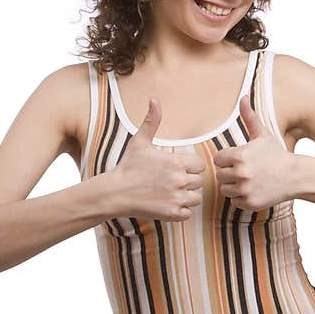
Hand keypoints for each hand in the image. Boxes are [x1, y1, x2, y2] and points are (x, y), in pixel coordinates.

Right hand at [111, 97, 205, 221]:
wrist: (115, 193)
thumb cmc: (127, 166)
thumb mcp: (139, 142)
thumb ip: (151, 121)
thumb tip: (154, 99)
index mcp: (177, 162)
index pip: (200, 165)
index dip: (190, 167)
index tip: (177, 169)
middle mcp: (180, 179)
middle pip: (198, 182)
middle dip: (188, 182)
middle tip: (170, 182)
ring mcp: (177, 198)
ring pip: (195, 198)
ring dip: (186, 196)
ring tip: (170, 193)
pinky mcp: (172, 214)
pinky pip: (187, 213)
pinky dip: (180, 210)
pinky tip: (167, 204)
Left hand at [212, 95, 296, 211]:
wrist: (295, 176)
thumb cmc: (276, 154)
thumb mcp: (262, 135)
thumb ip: (249, 117)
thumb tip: (242, 96)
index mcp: (240, 155)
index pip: (218, 160)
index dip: (227, 159)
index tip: (239, 159)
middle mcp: (241, 173)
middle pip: (220, 175)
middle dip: (229, 173)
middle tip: (244, 170)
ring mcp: (246, 189)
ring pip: (225, 189)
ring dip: (234, 186)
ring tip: (248, 180)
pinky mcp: (250, 203)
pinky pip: (234, 201)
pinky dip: (241, 197)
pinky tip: (253, 189)